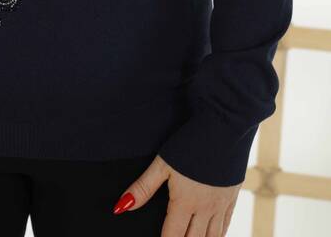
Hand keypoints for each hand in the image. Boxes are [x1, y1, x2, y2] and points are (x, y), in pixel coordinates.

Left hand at [113, 154, 240, 235]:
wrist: (225, 126)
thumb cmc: (191, 142)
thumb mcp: (163, 163)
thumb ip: (143, 188)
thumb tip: (121, 207)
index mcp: (185, 202)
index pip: (173, 235)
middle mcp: (205, 208)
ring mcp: (221, 204)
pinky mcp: (232, 196)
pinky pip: (226, 225)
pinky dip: (218, 235)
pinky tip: (212, 235)